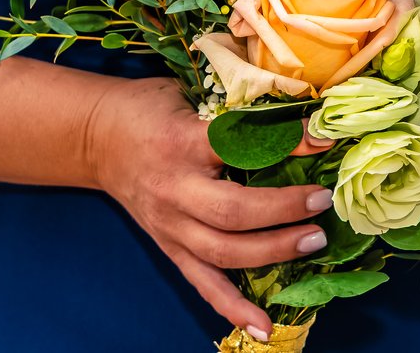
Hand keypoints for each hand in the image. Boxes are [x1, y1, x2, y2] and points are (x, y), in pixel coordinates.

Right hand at [79, 76, 331, 339]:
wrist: (97, 138)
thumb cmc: (151, 108)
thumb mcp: (188, 92)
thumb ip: (235, 104)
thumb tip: (300, 109)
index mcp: (180, 142)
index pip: (238, 145)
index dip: (283, 143)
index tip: (322, 139)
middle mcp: (174, 190)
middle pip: (232, 212)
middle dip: (283, 210)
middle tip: (322, 202)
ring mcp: (170, 225)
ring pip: (222, 251)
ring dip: (273, 251)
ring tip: (314, 241)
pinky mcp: (169, 247)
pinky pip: (202, 283)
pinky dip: (233, 308)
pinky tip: (263, 327)